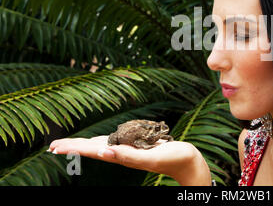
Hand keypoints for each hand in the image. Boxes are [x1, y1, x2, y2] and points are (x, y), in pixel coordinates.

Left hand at [49, 136, 210, 184]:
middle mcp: (122, 153)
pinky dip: (101, 141)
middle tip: (52, 146)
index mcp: (122, 156)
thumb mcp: (151, 157)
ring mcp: (129, 150)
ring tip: (68, 144)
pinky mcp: (137, 146)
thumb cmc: (173, 158)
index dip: (73, 148)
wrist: (188, 162)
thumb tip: (104, 151)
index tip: (54, 147)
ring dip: (83, 144)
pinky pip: (114, 142)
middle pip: (92, 149)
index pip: (92, 151)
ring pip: (100, 146)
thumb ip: (128, 156)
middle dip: (73, 146)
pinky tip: (97, 142)